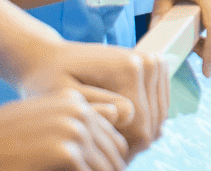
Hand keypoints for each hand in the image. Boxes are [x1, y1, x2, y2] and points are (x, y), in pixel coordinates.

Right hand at [0, 90, 130, 170]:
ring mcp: (75, 131)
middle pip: (116, 154)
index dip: (108, 163)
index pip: (113, 138)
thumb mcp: (34, 122)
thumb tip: (109, 128)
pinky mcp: (68, 154)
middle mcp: (78, 111)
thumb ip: (67, 124)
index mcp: (72, 101)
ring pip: (110, 167)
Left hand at [12, 39, 164, 156]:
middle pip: (152, 124)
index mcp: (130, 68)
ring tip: (106, 134)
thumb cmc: (52, 79)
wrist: (54, 57)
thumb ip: (94, 106)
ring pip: (158, 118)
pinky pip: (158, 108)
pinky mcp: (157, 68)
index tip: (98, 153)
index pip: (141, 128)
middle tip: (100, 146)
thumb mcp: (64, 97)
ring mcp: (156, 64)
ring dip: (135, 132)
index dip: (121, 149)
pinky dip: (141, 121)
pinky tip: (116, 123)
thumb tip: (125, 114)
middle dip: (129, 142)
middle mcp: (149, 62)